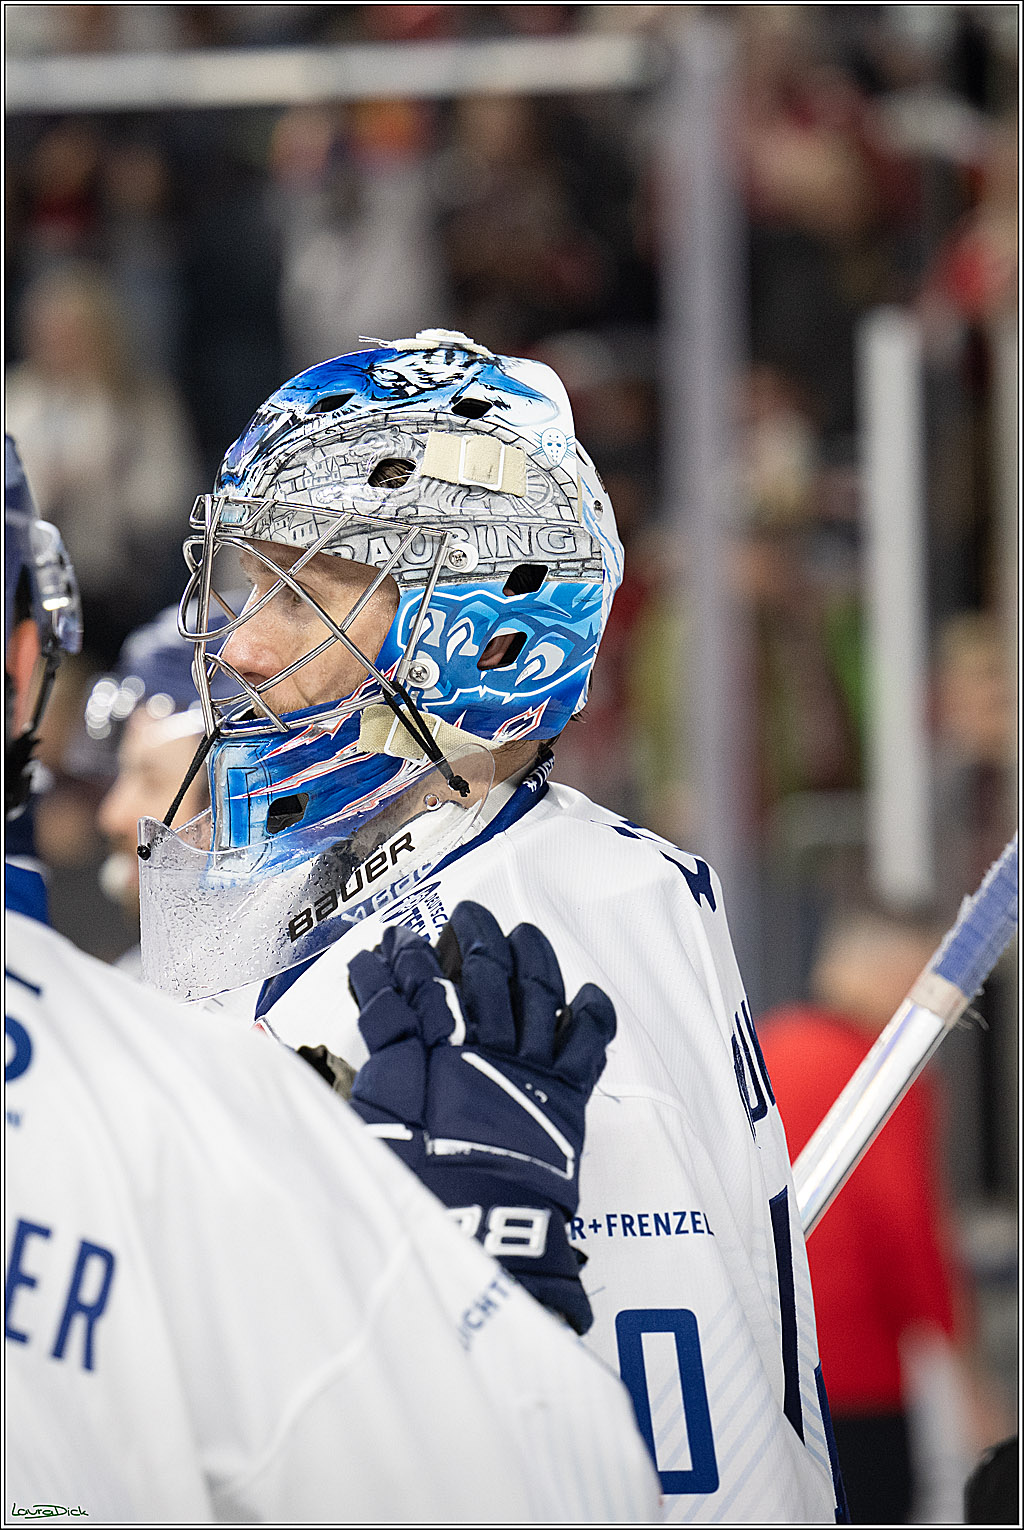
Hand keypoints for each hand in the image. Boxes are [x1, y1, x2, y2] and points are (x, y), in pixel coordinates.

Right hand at [348, 901, 615, 1332]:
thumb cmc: (417, 1190)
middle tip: (466, 914)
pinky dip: (590, 1014)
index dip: (397, 961)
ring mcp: (529, 1068)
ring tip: (521, 932)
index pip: (410, 987)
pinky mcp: (566, 1096)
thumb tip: (372, 1011)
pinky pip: (587, 1043)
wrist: (481, 1238)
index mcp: (427, 1055)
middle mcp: (481, 1047)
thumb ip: (375, 1058)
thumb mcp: (373, 1123)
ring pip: (535, 990)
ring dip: (528, 955)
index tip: (390, 942)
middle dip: (472, 935)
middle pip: (480, 973)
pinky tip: (585, 994)